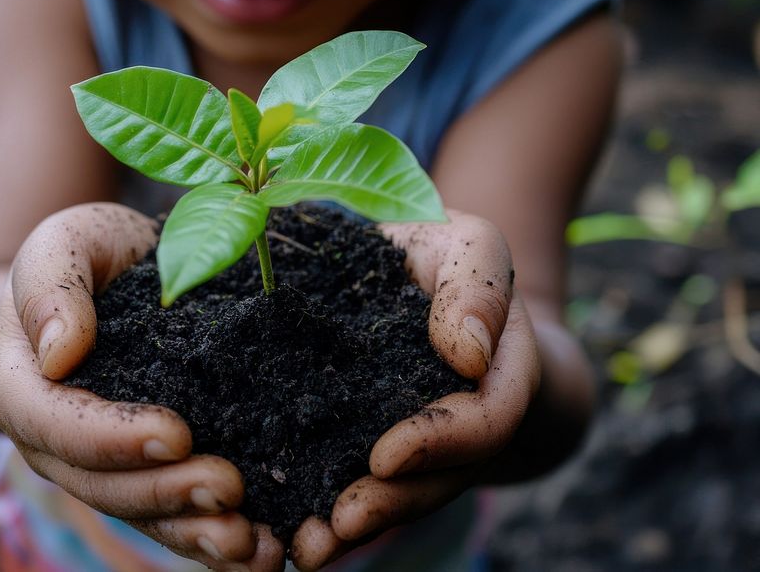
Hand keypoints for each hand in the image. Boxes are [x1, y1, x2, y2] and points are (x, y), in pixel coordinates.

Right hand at [0, 203, 284, 570]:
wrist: (115, 276)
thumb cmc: (86, 255)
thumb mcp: (65, 243)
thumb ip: (50, 287)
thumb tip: (58, 354)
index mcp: (23, 389)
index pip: (56, 426)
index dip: (111, 438)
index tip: (176, 433)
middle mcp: (56, 443)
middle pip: (102, 485)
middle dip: (166, 492)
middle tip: (229, 488)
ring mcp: (102, 465)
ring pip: (141, 514)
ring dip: (194, 533)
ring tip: (252, 543)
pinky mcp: (148, 470)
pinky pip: (173, 515)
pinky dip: (212, 537)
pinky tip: (262, 549)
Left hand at [290, 211, 540, 569]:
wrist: (415, 275)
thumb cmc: (447, 255)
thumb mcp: (471, 246)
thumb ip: (477, 285)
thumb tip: (469, 352)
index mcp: (500, 374)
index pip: (487, 420)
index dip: (440, 442)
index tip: (384, 457)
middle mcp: (463, 420)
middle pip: (439, 477)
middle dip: (391, 504)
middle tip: (338, 523)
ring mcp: (417, 438)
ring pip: (397, 492)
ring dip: (355, 523)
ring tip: (307, 546)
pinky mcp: (366, 438)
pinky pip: (354, 477)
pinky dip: (324, 505)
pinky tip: (287, 529)